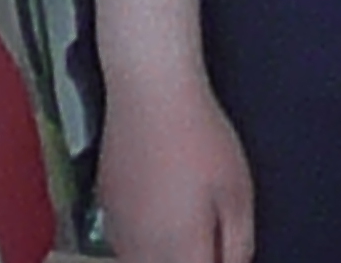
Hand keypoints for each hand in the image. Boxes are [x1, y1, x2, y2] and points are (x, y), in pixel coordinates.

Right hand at [98, 73, 255, 262]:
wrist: (149, 93)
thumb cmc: (200, 139)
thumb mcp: (237, 195)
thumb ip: (237, 246)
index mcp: (180, 250)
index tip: (225, 252)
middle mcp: (142, 247)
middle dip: (189, 260)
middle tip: (210, 243)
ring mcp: (117, 226)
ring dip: (164, 258)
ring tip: (185, 236)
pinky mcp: (103, 204)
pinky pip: (123, 243)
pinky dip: (143, 244)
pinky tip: (158, 220)